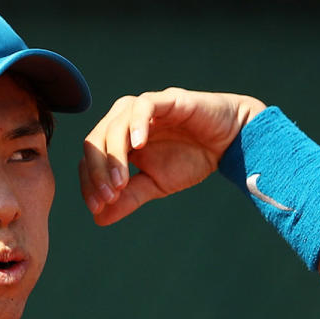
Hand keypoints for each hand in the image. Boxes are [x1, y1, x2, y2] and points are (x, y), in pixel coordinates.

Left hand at [79, 88, 265, 224]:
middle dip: (97, 172)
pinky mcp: (167, 99)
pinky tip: (139, 146)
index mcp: (118, 139)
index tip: (97, 207)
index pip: (90, 158)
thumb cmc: (191, 158)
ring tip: (122, 182)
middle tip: (109, 197)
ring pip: (115, 125)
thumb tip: (98, 219)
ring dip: (113, 156)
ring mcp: (144, 108)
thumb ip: (129, 198)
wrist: (230, 142)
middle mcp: (125, 120)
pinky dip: (137, 124)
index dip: (89, 182)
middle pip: (96, 141)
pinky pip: (144, 106)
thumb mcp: (156, 184)